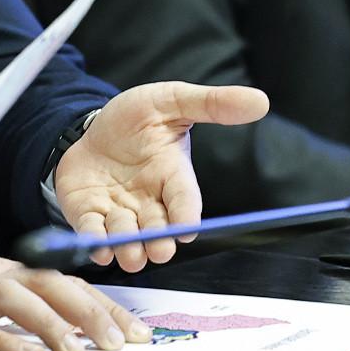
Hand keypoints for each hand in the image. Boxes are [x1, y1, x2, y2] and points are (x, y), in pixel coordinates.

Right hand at [0, 230, 149, 350]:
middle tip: (124, 339)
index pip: (57, 280)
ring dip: (53, 322)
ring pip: (13, 297)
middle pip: (47, 282)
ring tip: (81, 348)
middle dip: (91, 310)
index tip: (133, 327)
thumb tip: (40, 317)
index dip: (99, 302)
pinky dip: (0, 338)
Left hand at [56, 81, 268, 270]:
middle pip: (158, 229)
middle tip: (158, 250)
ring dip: (126, 246)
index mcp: (172, 175)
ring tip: (124, 250)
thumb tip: (260, 100)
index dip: (186, 215)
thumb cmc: (135, 119)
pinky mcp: (89, 213)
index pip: (185, 200)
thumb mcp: (170, 101)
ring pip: (126, 236)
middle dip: (158, 241)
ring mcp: (119, 210)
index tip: (186, 228)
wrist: (90, 124)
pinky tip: (96, 247)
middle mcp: (149, 200)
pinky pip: (92, 232)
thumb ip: (210, 103)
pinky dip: (94, 241)